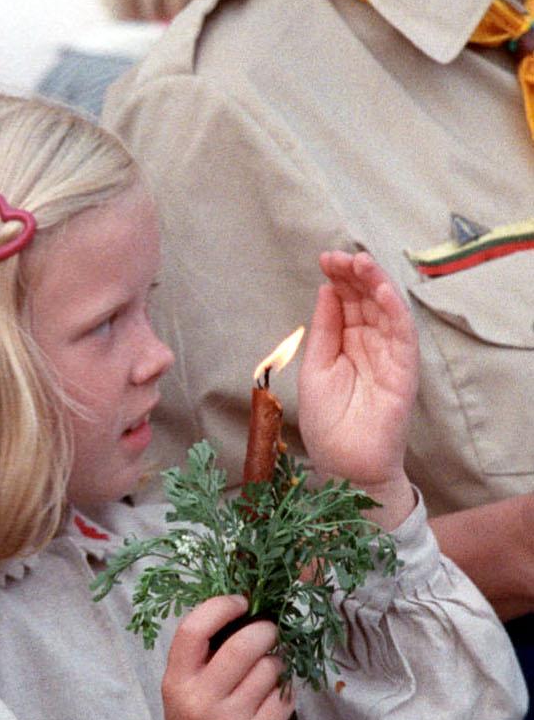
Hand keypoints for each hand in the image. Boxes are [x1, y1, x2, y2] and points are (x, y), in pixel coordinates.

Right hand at [149, 596, 293, 719]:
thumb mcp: (181, 694)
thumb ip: (202, 659)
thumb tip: (243, 615)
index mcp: (176, 681)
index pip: (193, 629)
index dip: (220, 606)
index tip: (240, 601)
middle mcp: (201, 699)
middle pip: (243, 644)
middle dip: (265, 631)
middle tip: (269, 632)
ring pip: (270, 669)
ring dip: (277, 664)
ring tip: (269, 673)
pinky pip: (284, 697)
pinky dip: (285, 691)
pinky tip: (275, 698)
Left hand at [297, 251, 417, 527]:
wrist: (345, 463)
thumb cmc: (328, 421)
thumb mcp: (316, 367)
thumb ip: (324, 330)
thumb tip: (327, 290)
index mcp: (346, 342)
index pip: (346, 302)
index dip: (338, 279)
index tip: (325, 260)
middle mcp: (369, 344)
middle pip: (366, 300)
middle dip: (355, 275)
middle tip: (340, 256)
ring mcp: (388, 355)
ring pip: (386, 311)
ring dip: (376, 284)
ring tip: (361, 262)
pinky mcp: (404, 370)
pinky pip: (402, 335)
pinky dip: (394, 311)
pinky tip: (382, 291)